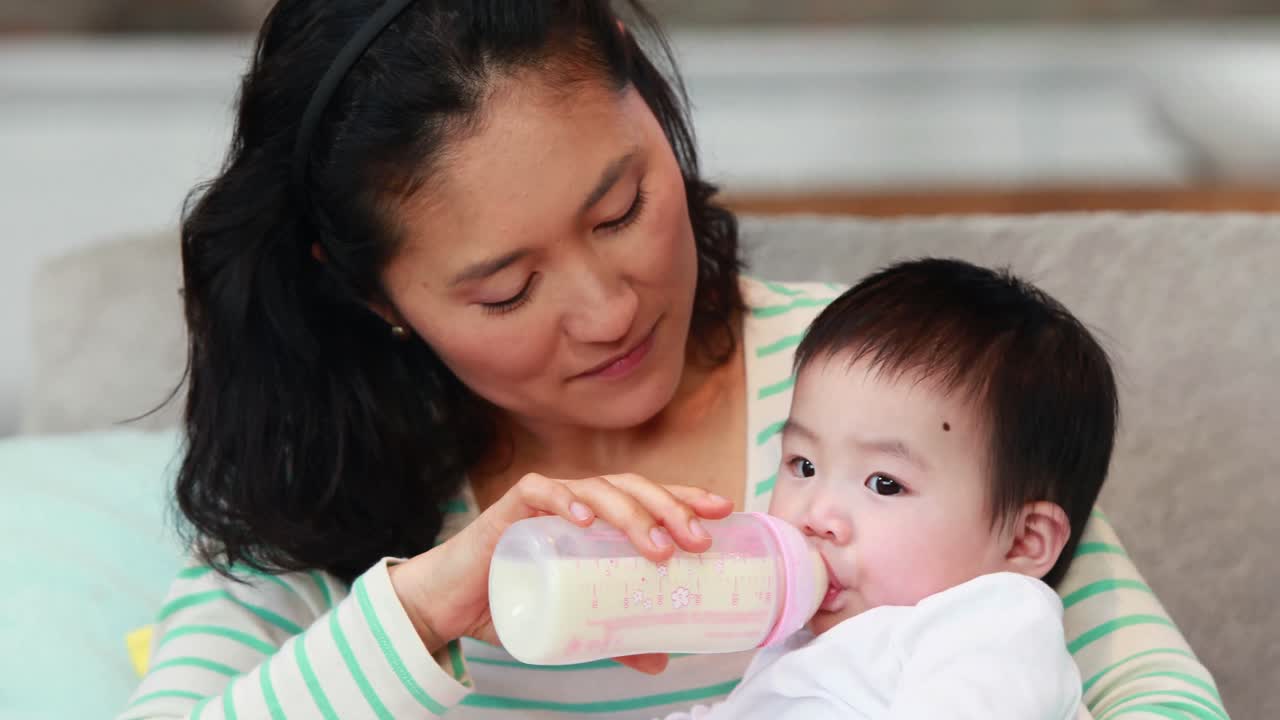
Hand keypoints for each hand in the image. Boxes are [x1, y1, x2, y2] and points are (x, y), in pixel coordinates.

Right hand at [388, 472, 732, 672]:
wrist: (451, 605)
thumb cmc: (514, 601)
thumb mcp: (574, 622)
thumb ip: (614, 638)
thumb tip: (660, 659)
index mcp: (597, 519)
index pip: (650, 497)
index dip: (687, 497)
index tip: (725, 511)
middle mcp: (576, 501)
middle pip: (632, 490)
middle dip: (670, 509)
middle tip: (697, 541)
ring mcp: (545, 501)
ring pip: (596, 490)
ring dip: (630, 513)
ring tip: (655, 545)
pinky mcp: (510, 509)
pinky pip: (540, 493)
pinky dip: (564, 500)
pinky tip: (584, 517)